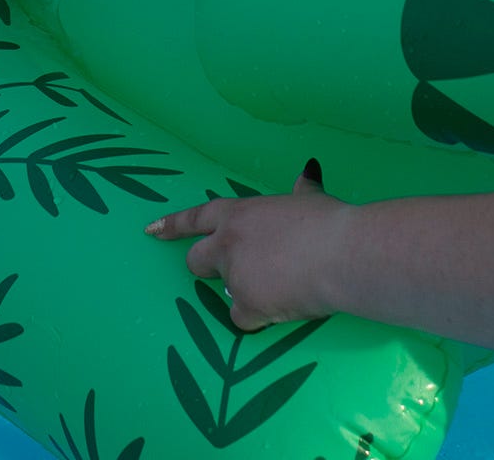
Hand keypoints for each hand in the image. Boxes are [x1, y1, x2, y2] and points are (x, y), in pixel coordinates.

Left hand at [147, 164, 350, 329]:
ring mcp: (234, 277)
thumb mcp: (309, 199)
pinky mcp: (247, 305)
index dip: (172, 225)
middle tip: (237, 271)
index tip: (151, 231)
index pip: (195, 218)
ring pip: (226, 293)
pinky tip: (283, 306)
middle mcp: (227, 245)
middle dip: (208, 268)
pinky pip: (242, 319)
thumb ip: (299, 191)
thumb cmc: (328, 221)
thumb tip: (306, 174)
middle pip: (196, 261)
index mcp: (238, 214)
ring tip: (283, 285)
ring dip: (247, 293)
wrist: (342, 253)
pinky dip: (259, 317)